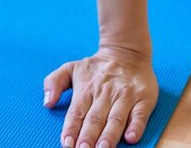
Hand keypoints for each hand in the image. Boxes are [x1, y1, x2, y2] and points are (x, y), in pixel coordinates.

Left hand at [43, 46, 157, 147]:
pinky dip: (136, 126)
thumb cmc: (96, 67)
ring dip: (109, 136)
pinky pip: (140, 115)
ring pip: (116, 118)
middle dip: (88, 136)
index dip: (71, 129)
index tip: (66, 143)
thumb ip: (54, 83)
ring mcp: (125, 96)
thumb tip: (47, 103)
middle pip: (95, 118)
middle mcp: (105, 93)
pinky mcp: (143, 99)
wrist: (126, 51)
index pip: (77, 112)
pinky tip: (131, 138)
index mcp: (86, 88)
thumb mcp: (70, 68)